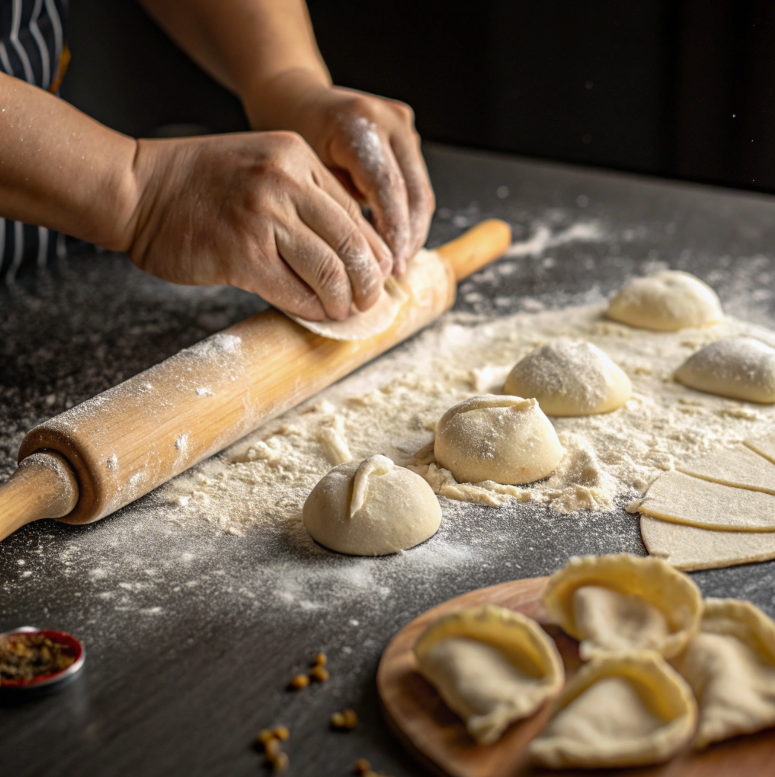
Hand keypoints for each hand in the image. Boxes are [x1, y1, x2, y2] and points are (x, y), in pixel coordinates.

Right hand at [124, 131, 392, 320]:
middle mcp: (286, 182)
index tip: (377, 274)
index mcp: (296, 156)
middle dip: (369, 281)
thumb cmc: (196, 183)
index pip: (353, 212)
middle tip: (369, 301)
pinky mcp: (242, 254)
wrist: (136, 189)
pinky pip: (295, 292)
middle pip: (352, 243)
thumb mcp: (261, 166)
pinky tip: (317, 314)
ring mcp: (264, 217)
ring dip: (343, 301)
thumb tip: (346, 249)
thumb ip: (303, 196)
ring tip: (343, 312)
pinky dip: (312, 309)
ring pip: (330, 271)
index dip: (372, 251)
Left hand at [246, 76, 435, 275]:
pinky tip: (394, 243)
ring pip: (419, 191)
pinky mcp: (408, 135)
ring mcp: (403, 125)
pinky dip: (406, 215)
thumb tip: (350, 264)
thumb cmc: (284, 134)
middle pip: (413, 193)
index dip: (394, 235)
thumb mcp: (300, 172)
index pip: (388, 190)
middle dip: (408, 239)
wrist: (292, 94)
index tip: (390, 271)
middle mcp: (388, 120)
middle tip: (396, 275)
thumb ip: (329, 209)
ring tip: (396, 265)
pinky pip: (414, 184)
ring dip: (411, 231)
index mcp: (358, 124)